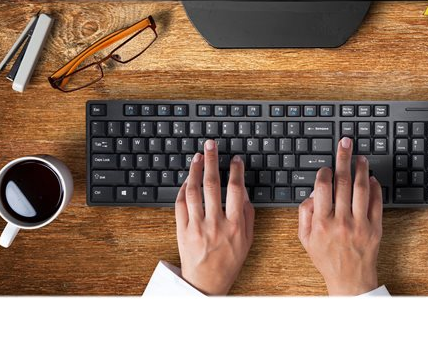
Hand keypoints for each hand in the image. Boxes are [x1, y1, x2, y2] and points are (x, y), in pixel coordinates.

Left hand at [175, 139, 254, 294]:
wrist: (206, 282)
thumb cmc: (229, 260)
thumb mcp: (247, 239)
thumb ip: (246, 213)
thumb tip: (243, 190)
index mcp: (234, 225)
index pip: (235, 190)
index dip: (236, 171)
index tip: (235, 159)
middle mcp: (215, 224)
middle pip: (212, 185)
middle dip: (212, 160)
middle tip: (211, 145)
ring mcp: (196, 227)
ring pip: (193, 192)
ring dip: (195, 170)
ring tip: (198, 157)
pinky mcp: (182, 230)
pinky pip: (180, 205)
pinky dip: (183, 189)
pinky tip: (187, 179)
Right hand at [298, 137, 382, 294]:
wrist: (350, 280)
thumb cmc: (326, 258)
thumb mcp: (305, 238)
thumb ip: (305, 213)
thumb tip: (313, 193)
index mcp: (322, 222)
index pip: (323, 187)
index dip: (325, 172)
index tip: (326, 167)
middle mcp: (341, 221)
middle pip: (343, 181)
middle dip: (343, 158)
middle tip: (345, 143)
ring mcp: (360, 224)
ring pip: (362, 188)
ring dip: (361, 168)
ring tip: (360, 156)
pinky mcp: (375, 227)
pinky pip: (376, 202)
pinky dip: (375, 187)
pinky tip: (372, 178)